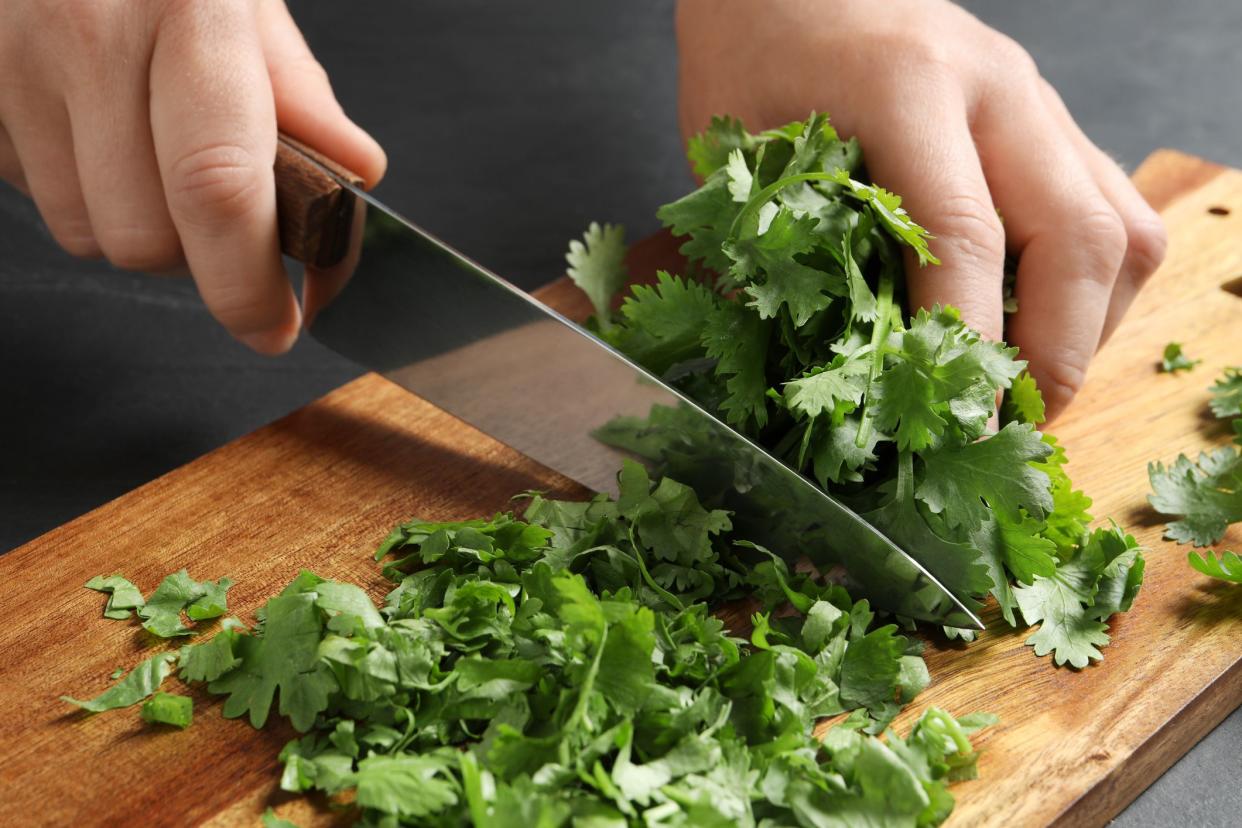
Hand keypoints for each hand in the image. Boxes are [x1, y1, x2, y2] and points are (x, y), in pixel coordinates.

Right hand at [0, 0, 385, 353]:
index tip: (276, 325)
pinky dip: (71, 184)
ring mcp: (9, 63)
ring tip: (144, 148)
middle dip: (194, 254)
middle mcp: (87, 37)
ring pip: (83, 230)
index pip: (218, 187)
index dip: (247, 282)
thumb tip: (355, 172)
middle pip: (144, 237)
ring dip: (129, 220)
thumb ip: (298, 89)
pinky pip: (29, 191)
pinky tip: (88, 126)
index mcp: (183, 11)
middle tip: (219, 218)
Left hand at [676, 0, 1166, 419]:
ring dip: (1087, 327)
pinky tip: (1039, 324)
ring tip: (1026, 386)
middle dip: (1054, 355)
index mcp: (905, 85)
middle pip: (1079, 236)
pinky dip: (1092, 289)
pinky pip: (1115, 211)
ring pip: (1121, 227)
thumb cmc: (754, 49)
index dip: (969, 346)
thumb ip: (781, 246)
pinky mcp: (1051, 119)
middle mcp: (997, 88)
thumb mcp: (735, 147)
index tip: (959, 432)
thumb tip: (833, 367)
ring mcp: (1037, 100)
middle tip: (1009, 428)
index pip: (966, 235)